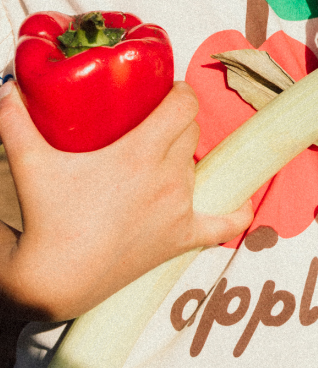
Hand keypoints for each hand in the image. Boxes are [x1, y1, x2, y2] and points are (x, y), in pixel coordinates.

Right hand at [0, 80, 252, 321]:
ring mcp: (180, 209)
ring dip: (185, 156)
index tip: (167, 89)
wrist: (58, 278)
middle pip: (190, 131)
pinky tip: (244, 203)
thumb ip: (16, 122)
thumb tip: (6, 89)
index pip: (184, 106)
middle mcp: (169, 177)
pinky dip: (236, 213)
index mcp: (142, 153)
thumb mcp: (31, 163)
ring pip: (197, 165)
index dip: (180, 91)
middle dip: (177, 120)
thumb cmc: (48, 218)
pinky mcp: (183, 238)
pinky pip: (224, 224)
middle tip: (153, 119)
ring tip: (162, 154)